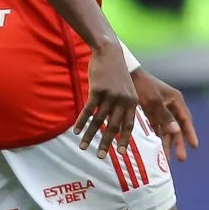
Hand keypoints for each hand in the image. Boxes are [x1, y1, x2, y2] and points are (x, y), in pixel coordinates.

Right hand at [74, 44, 138, 158]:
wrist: (109, 52)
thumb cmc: (116, 72)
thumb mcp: (126, 88)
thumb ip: (124, 105)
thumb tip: (119, 124)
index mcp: (132, 101)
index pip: (128, 125)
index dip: (124, 139)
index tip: (120, 153)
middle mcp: (123, 100)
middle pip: (113, 126)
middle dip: (106, 143)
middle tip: (101, 157)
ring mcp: (110, 95)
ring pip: (99, 120)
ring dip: (90, 135)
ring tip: (83, 147)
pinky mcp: (98, 90)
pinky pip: (88, 110)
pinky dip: (82, 122)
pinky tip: (76, 131)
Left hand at [131, 68, 198, 161]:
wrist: (128, 77)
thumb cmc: (144, 88)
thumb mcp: (155, 102)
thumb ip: (166, 117)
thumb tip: (177, 131)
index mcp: (176, 100)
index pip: (185, 120)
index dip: (190, 133)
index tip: (194, 146)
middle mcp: (171, 106)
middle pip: (177, 127)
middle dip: (179, 143)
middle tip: (182, 159)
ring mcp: (162, 110)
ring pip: (167, 130)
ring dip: (168, 143)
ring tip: (167, 159)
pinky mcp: (152, 113)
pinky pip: (158, 128)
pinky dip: (159, 138)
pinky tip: (159, 150)